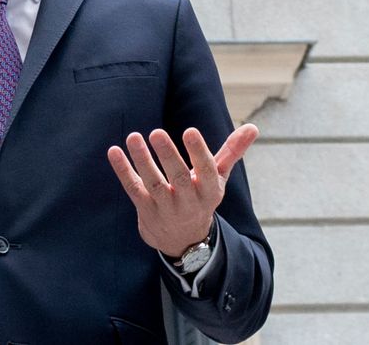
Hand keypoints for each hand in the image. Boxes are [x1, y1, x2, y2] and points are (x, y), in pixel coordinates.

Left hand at [107, 124, 257, 257]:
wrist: (184, 240)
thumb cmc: (201, 197)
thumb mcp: (218, 178)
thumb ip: (232, 152)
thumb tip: (254, 128)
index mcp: (209, 191)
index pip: (206, 171)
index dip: (198, 152)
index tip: (190, 131)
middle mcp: (188, 201)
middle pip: (178, 178)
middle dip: (168, 155)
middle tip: (157, 132)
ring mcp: (165, 208)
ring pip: (153, 183)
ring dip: (142, 160)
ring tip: (134, 137)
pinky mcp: (145, 210)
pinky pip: (132, 189)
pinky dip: (122, 170)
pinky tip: (114, 151)